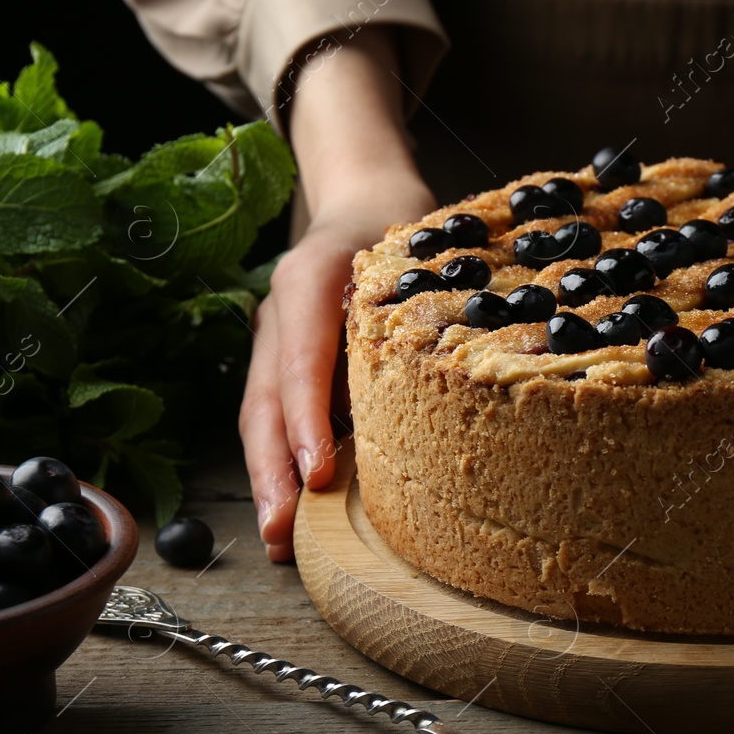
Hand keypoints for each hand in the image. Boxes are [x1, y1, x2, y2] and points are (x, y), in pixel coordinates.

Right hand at [240, 27, 433, 560]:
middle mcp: (281, 311)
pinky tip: (290, 508)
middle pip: (267, 398)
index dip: (308, 417)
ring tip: (280, 537)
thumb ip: (428, 308)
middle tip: (285, 529)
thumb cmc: (405, 227)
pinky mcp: (280, 360)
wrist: (364, 196)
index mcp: (310, 280)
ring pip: (261, 415)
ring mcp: (273, 337)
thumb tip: (472, 379)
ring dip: (269, 477)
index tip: (319, 470)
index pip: (301, 356)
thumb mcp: (423, 253)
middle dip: (274, 468)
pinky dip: (280, 462)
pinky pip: (273, 416)